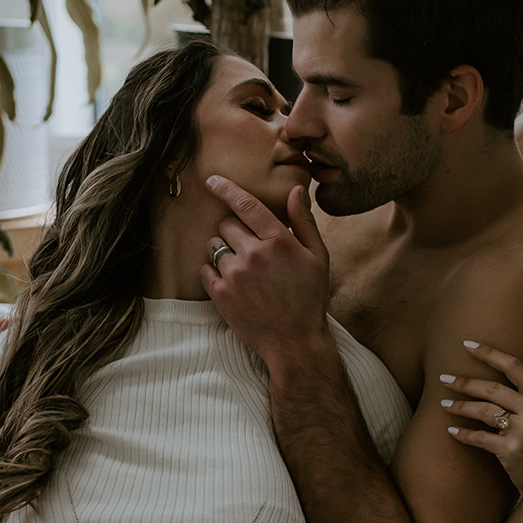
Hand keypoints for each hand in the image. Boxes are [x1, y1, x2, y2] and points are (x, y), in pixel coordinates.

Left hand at [202, 178, 330, 365]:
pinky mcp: (220, 295)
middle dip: (235, 232)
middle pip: (227, 224)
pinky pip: (205, 269)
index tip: (212, 180)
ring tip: (242, 270)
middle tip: (251, 252)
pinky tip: (232, 284)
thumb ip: (304, 222)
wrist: (294, 342)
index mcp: (279, 242)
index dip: (227, 189)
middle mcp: (255, 254)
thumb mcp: (318, 258)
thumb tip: (296, 190)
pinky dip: (214, 272)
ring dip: (223, 251)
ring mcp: (235, 275)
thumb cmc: (309, 298)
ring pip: (214, 246)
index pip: (247, 205)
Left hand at [440, 342, 522, 522]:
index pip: (515, 367)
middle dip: (465, 382)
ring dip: (460, 407)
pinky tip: (451, 431)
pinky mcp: (511, 450)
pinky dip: (463, 434)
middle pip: (493, 388)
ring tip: (444, 405)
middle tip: (444, 378)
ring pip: (484, 411)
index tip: (468, 345)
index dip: (490, 353)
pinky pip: (480, 437)